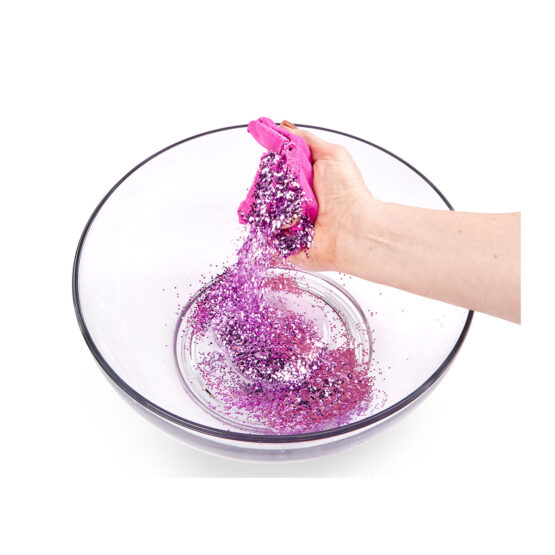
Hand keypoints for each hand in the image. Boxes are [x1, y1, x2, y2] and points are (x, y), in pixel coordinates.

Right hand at [280, 121, 373, 271]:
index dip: (270, 164)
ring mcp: (289, 224)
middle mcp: (296, 203)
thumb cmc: (347, 192)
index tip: (266, 157)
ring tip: (296, 207)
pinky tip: (292, 224)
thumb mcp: (331, 154)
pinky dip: (274, 229)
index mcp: (305, 182)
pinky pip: (267, 236)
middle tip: (290, 186)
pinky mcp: (285, 245)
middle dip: (270, 186)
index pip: (276, 170)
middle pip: (266, 191)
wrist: (353, 228)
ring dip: (274, 207)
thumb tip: (282, 126)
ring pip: (264, 213)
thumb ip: (305, 139)